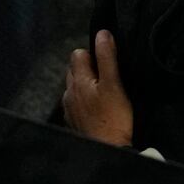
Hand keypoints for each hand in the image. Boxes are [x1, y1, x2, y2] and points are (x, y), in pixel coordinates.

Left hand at [63, 30, 134, 146]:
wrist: (108, 149)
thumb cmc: (114, 118)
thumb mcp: (114, 84)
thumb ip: (107, 57)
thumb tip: (103, 34)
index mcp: (78, 81)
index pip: (78, 54)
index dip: (94, 54)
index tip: (108, 64)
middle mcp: (69, 93)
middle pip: (74, 69)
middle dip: (89, 68)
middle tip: (108, 78)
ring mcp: (69, 108)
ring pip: (74, 86)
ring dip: (86, 84)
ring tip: (104, 93)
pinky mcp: (73, 121)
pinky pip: (76, 103)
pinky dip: (84, 100)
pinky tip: (98, 108)